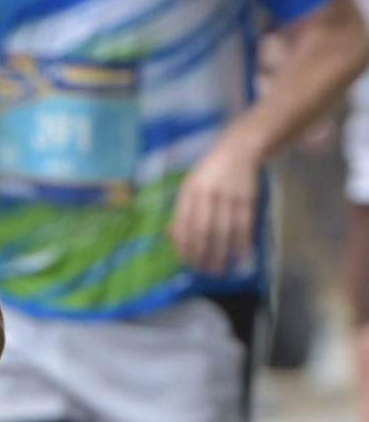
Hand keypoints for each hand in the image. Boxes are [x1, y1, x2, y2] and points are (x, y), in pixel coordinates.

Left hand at [170, 136, 260, 274]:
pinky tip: (240, 255)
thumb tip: (173, 238)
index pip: (183, 223)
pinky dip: (242, 242)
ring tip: (220, 269)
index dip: (185, 246)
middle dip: (203, 254)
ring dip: (222, 253)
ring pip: (224, 230)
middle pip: (203, 230)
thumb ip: (182, 210)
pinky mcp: (247, 196)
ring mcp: (229, 194)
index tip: (188, 263)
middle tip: (205, 272)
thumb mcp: (190, 186)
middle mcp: (208, 192)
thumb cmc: (209, 174)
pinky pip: (244, 224)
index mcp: (189, 190)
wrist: (238, 149)